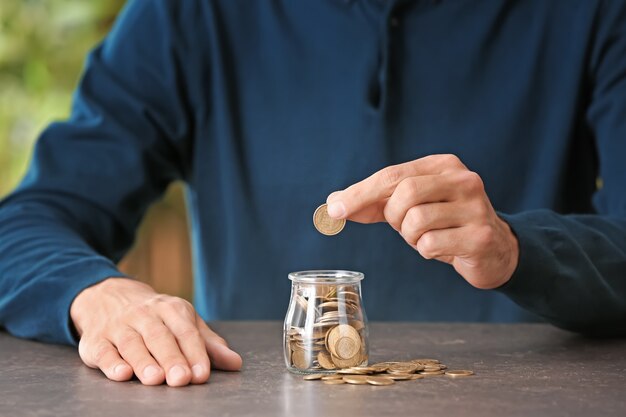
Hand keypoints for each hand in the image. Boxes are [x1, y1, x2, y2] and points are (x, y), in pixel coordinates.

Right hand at [70, 278, 241, 385]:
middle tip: (181, 379)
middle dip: (171, 358)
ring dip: (143, 362)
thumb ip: (208, 344)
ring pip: (131, 343)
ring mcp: (119, 326)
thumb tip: (236, 363)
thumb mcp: (184, 322)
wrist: (108, 295)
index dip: (195, 353)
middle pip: (159, 337)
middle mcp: (145, 315)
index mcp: (171, 309)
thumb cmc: (156, 317)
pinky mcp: (96, 339)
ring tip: (155, 379)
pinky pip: (103, 350)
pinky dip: (111, 362)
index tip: (202, 374)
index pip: (186, 332)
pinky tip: (121, 374)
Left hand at [326, 154, 518, 288]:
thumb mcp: (411, 206)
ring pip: (415, 222)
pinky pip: (430, 245)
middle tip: (404, 226)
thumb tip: (333, 204)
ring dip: (411, 237)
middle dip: (393, 217)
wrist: (494, 249)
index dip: (360, 193)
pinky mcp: (479, 236)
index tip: (335, 210)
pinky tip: (443, 248)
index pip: (392, 175)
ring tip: (428, 236)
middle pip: (403, 194)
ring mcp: (475, 207)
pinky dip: (426, 251)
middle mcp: (463, 180)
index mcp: (443, 165)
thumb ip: (374, 203)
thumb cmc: (444, 223)